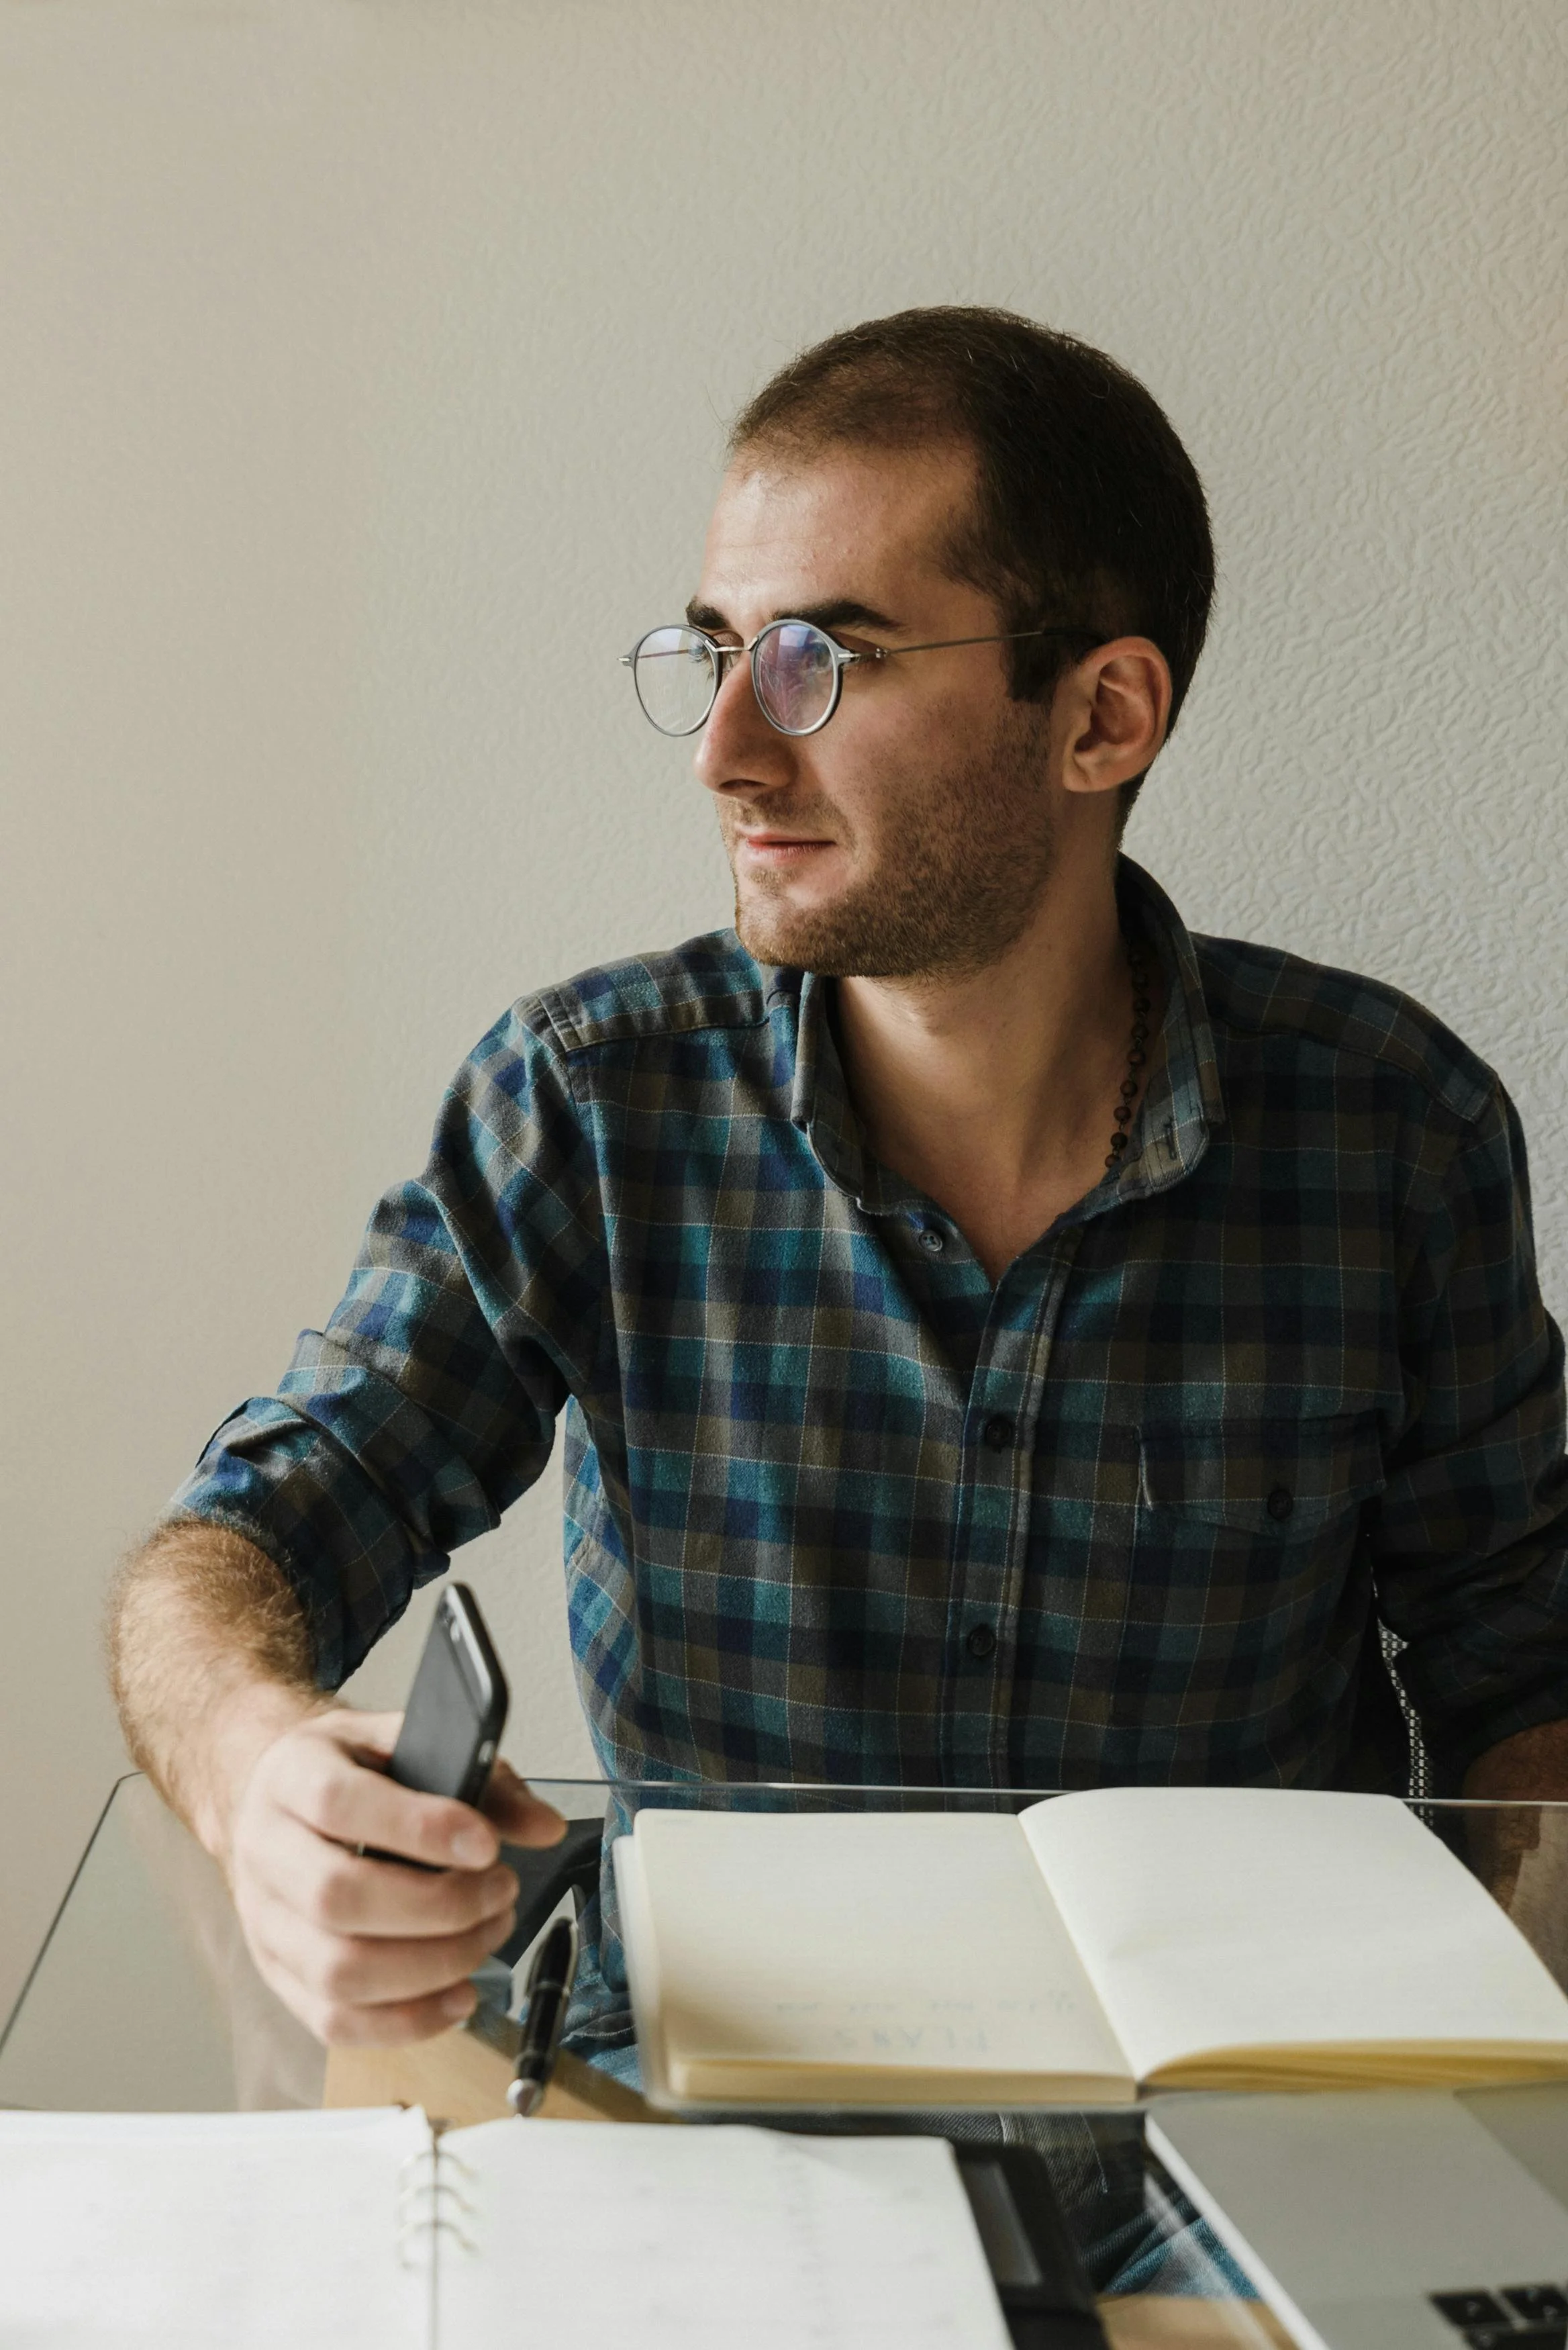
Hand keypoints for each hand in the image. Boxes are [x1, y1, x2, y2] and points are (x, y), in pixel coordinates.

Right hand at [223, 1707, 565, 2044]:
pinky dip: (406, 2021)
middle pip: (337, 1900)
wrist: (275, 1796)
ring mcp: (263, 1922)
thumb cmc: (350, 1770)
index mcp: (291, 1776)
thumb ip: (480, 1777)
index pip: (338, 1804)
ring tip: (487, 1934)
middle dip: (439, 1908)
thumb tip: (545, 1827)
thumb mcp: (407, 1743)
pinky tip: (457, 1995)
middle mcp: (265, 1850)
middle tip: (500, 1892)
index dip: (417, 1829)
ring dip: (432, 1967)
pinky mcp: (279, 1974)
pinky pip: (334, 2021)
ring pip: (337, 1972)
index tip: (487, 1845)